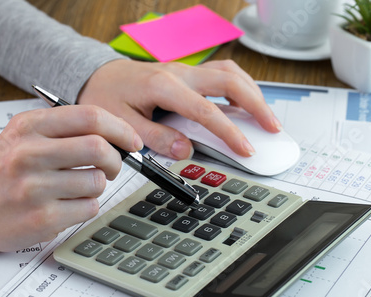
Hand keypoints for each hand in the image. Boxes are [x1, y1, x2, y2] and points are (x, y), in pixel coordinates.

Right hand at [0, 105, 142, 251]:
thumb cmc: (4, 169)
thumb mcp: (25, 135)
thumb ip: (66, 128)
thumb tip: (117, 133)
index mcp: (30, 127)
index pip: (89, 117)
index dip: (120, 128)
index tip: (132, 141)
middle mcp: (30, 153)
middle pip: (99, 148)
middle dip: (116, 160)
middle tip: (112, 167)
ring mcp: (35, 187)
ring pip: (97, 182)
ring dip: (97, 186)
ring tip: (78, 188)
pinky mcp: (42, 217)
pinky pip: (89, 208)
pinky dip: (86, 207)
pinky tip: (66, 205)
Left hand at [77, 59, 281, 159]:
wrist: (98, 77)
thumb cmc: (106, 98)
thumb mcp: (122, 125)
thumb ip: (156, 138)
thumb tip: (187, 151)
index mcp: (163, 86)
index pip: (206, 110)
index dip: (230, 132)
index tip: (246, 149)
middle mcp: (179, 73)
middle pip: (229, 81)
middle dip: (256, 105)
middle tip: (273, 129)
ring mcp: (185, 70)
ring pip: (229, 72)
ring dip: (252, 92)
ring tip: (265, 116)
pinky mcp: (187, 74)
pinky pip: (221, 73)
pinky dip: (239, 86)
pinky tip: (245, 101)